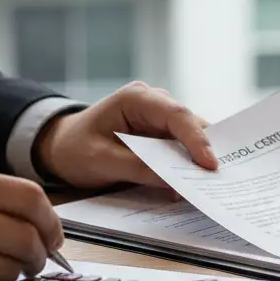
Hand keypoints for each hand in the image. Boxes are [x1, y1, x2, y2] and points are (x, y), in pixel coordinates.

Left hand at [34, 82, 217, 189]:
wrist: (60, 147)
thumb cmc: (75, 149)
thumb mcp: (101, 161)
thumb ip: (138, 168)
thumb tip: (175, 182)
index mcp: (137, 98)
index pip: (177, 115)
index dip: (197, 139)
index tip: (210, 164)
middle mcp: (155, 102)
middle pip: (190, 124)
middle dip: (204, 150)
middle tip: (218, 177)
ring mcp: (161, 117)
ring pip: (192, 136)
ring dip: (199, 158)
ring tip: (211, 182)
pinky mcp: (163, 134)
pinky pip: (183, 147)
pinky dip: (189, 163)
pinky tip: (197, 180)